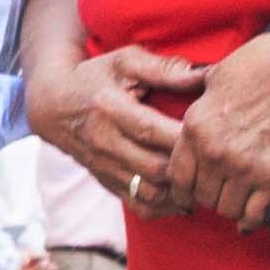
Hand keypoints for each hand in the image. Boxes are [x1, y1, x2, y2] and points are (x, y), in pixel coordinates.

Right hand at [26, 40, 209, 212]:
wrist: (53, 105)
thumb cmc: (96, 77)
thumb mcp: (125, 61)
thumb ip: (164, 69)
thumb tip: (204, 75)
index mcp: (109, 108)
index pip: (149, 130)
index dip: (182, 137)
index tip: (213, 134)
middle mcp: (104, 142)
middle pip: (153, 167)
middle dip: (188, 168)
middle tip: (216, 160)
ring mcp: (104, 167)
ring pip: (149, 193)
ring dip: (180, 192)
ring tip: (204, 180)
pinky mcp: (107, 183)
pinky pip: (140, 205)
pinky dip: (166, 207)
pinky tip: (184, 196)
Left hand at [152, 29, 269, 235]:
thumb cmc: (263, 65)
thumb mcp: (216, 78)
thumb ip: (201, 103)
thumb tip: (197, 107)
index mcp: (195, 127)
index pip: (176, 176)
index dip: (181, 189)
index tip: (187, 193)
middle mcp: (214, 152)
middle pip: (201, 196)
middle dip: (207, 196)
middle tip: (218, 192)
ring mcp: (244, 168)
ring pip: (225, 209)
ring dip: (230, 207)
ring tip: (236, 199)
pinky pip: (254, 215)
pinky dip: (251, 220)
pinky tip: (251, 218)